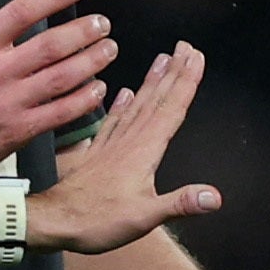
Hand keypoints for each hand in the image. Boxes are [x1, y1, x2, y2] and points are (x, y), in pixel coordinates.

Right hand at [0, 0, 114, 174]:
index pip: (20, 12)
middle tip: (102, 24)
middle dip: (82, 32)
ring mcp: (9, 103)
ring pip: (60, 78)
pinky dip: (83, 100)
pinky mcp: (18, 131)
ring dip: (90, 62)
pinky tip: (98, 89)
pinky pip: (59, 113)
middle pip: (50, 46)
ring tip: (108, 49)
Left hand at [26, 44, 218, 252]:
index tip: (196, 57)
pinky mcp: (98, 152)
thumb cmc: (97, 221)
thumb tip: (215, 197)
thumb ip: (180, 203)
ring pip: (137, 105)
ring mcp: (112, 145)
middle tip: (185, 47)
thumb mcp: (145, 217)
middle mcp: (129, 141)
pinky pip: (114, 120)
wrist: (54, 222)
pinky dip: (121, 104)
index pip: (171, 109)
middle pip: (157, 99)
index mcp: (144, 151)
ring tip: (162, 59)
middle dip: (174, 72)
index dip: (186, 82)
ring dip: (152, 81)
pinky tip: (123, 92)